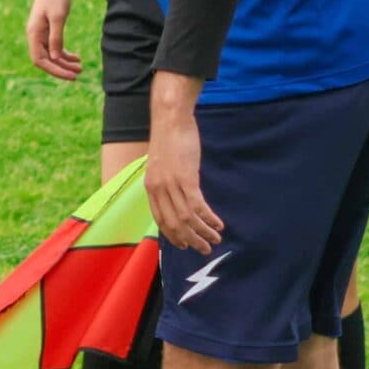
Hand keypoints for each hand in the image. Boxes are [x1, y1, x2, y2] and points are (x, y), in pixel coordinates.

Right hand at [26, 0, 80, 79]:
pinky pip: (55, 46)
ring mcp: (41, 32)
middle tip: (78, 75)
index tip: (70, 76)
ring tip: (80, 68)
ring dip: (64, 62)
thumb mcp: (59, 17)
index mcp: (34, 33)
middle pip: (46, 60)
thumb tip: (54, 58)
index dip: (54, 70)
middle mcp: (35, 35)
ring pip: (51, 54)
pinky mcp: (49, 28)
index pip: (40, 60)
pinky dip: (65, 53)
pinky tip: (76, 57)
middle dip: (61, 69)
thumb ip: (56, 38)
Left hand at [143, 88, 223, 253]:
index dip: (173, 235)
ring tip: (216, 240)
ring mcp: (171, 185)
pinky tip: (218, 224)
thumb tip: (178, 194)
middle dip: (190, 240)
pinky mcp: (186, 178)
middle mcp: (158, 190)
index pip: (160, 220)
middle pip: (174, 224)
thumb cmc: (169, 138)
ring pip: (187, 219)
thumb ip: (166, 180)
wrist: (171, 119)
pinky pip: (197, 206)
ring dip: (203, 233)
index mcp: (151, 188)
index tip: (185, 244)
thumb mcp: (162, 163)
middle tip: (204, 250)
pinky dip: (208, 219)